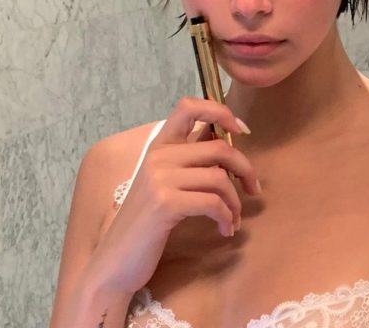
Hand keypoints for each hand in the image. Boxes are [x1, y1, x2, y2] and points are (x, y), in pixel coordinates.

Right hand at [86, 97, 260, 296]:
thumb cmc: (146, 223)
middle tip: (253, 189)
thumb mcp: (165, 182)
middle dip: (245, 169)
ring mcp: (160, 178)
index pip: (189, 106)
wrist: (114, 262)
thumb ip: (190, 159)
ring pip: (220, 178)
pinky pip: (213, 203)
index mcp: (159, 145)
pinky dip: (226, 217)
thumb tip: (225, 139)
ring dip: (235, 202)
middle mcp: (158, 156)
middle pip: (218, 148)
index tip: (240, 130)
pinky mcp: (165, 203)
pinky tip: (225, 229)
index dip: (220, 111)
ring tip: (234, 218)